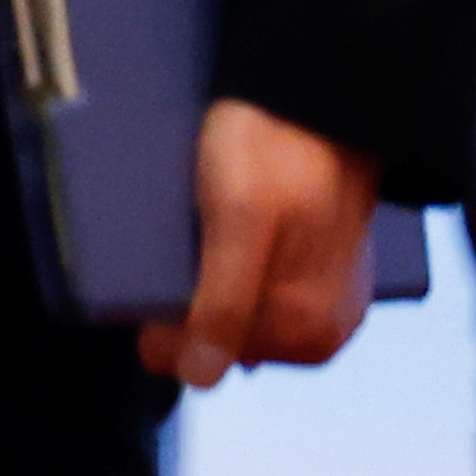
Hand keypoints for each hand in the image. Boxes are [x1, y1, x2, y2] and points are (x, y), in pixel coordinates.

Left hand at [137, 99, 381, 388]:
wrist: (322, 95)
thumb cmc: (277, 149)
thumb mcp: (241, 220)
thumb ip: (224, 301)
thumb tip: (200, 380)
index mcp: (306, 333)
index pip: (200, 359)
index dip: (160, 321)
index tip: (150, 272)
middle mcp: (322, 332)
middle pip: (218, 336)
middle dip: (187, 301)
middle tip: (179, 238)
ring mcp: (326, 303)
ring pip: (234, 312)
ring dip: (206, 284)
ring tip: (198, 229)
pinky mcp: (321, 272)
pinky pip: (257, 288)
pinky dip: (229, 269)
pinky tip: (220, 234)